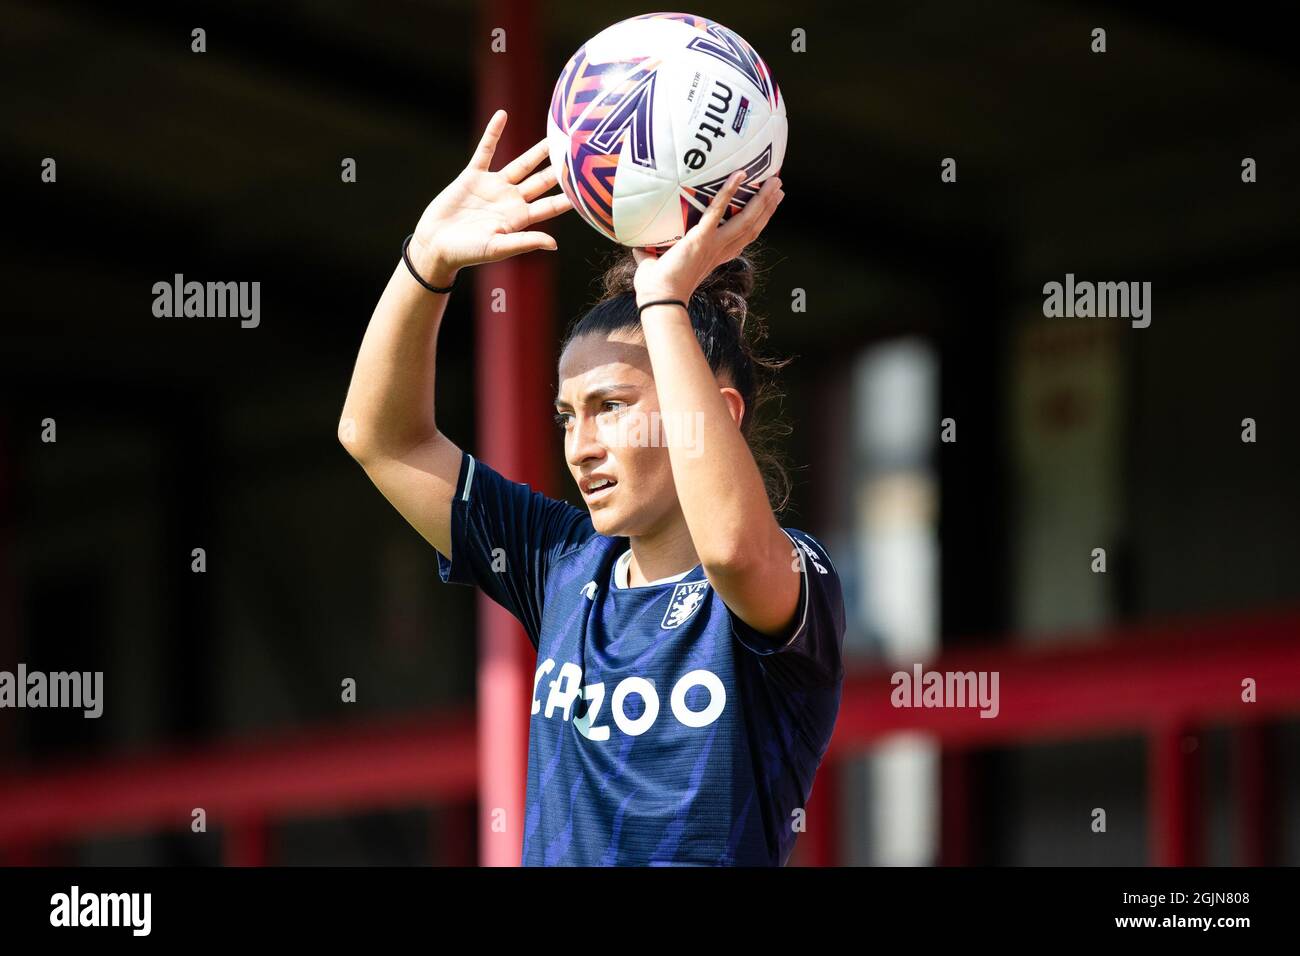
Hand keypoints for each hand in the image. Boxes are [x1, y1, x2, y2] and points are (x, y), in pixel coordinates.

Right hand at [408, 109, 572, 283]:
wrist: (436, 244)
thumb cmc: (467, 253)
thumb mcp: (498, 248)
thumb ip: (525, 242)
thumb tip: (553, 244)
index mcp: (520, 219)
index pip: (550, 206)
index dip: (568, 197)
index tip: (588, 186)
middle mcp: (511, 201)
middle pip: (541, 181)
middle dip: (559, 169)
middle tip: (579, 154)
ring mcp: (494, 187)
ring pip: (520, 164)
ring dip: (536, 150)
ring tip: (554, 134)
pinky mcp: (473, 176)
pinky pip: (486, 150)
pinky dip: (494, 133)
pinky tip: (502, 115)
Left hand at [632, 172, 783, 303]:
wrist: (658, 298)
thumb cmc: (656, 287)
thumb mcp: (655, 264)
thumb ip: (649, 252)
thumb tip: (635, 245)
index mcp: (714, 257)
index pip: (741, 238)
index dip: (756, 222)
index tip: (766, 210)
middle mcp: (720, 250)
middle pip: (752, 226)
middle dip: (767, 207)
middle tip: (778, 189)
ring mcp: (713, 244)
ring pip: (746, 219)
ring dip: (761, 199)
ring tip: (774, 182)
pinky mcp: (701, 237)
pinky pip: (718, 210)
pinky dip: (729, 192)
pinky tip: (739, 175)